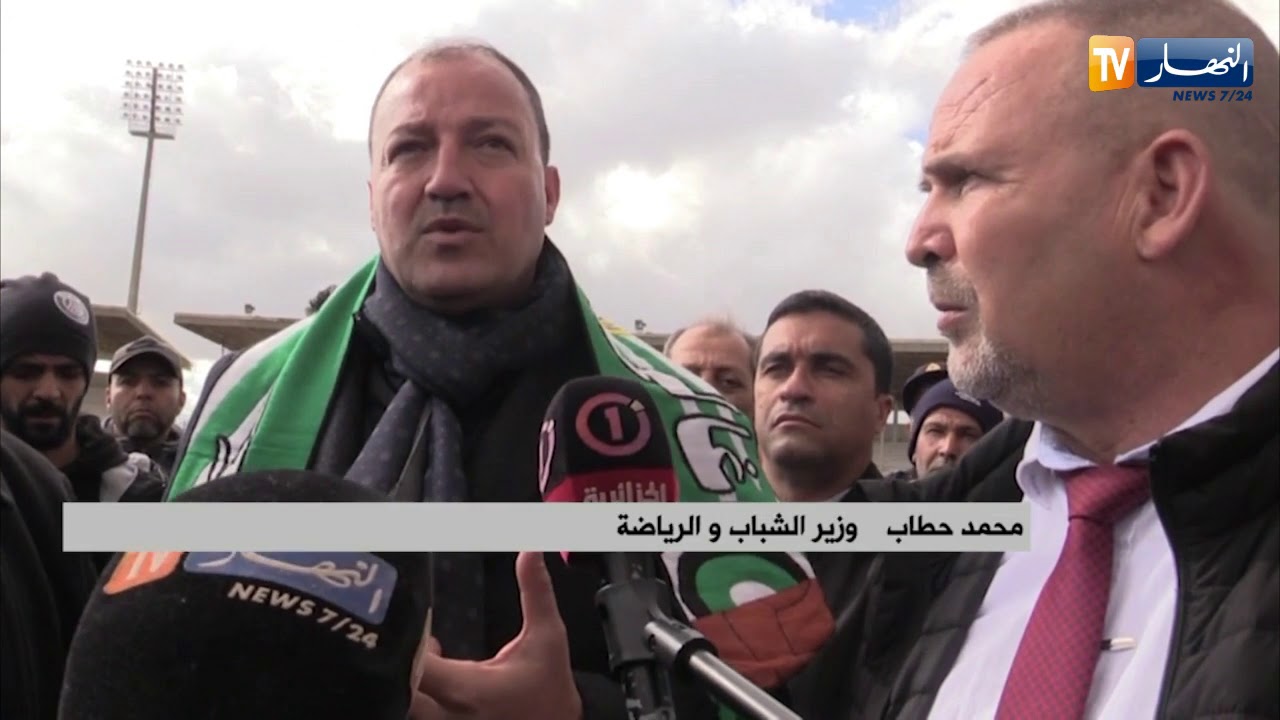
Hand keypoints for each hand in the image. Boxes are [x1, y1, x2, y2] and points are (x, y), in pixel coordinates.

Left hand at [409, 552, 581, 719]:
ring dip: (400, 678)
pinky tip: (424, 671)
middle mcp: (445, 714)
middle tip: (400, 634)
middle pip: (395, 691)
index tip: (407, 619)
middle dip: (394, 662)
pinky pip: (411, 712)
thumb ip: (535, 592)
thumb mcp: (547, 637)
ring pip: (400, 705)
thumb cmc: (549, 685)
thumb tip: (530, 550)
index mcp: (467, 689)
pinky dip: (410, 693)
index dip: (403, 642)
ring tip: (410, 651)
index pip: (414, 667)